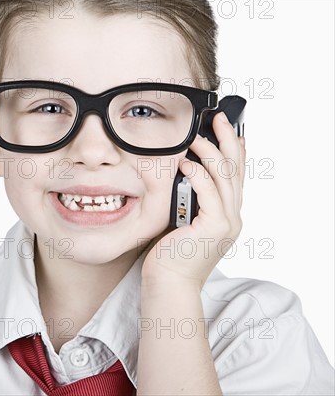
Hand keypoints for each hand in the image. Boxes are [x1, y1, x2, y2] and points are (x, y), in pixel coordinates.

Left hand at [142, 112, 246, 288]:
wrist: (167, 284)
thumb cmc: (169, 254)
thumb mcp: (181, 220)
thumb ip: (188, 199)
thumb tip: (181, 172)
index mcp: (226, 215)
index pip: (236, 176)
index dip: (235, 150)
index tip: (229, 129)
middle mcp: (232, 218)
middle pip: (236, 171)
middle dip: (228, 141)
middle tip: (219, 119)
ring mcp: (227, 223)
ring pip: (225, 178)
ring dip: (211, 153)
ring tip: (196, 136)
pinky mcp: (215, 228)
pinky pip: (209, 193)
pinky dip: (198, 174)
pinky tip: (186, 162)